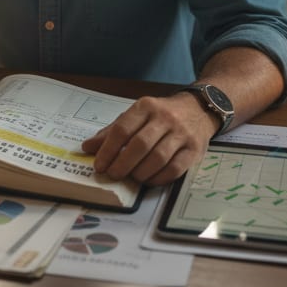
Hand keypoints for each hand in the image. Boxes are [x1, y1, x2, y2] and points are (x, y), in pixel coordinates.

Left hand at [80, 93, 217, 185]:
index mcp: (146, 106)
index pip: (122, 129)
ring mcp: (182, 133)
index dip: (108, 150)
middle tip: (113, 175)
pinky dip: (158, 178)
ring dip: (140, 172)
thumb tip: (88, 148)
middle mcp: (165, 118)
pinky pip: (175, 169)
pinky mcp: (195, 149)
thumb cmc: (161, 115)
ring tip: (131, 177)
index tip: (99, 165)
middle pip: (140, 145)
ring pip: (158, 158)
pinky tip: (149, 180)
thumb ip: (113, 131)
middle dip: (122, 164)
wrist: (198, 109)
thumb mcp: (136, 116)